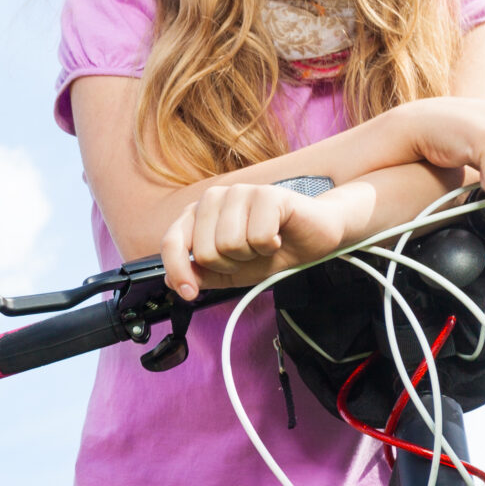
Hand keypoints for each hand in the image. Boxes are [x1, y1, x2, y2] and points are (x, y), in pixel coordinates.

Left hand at [161, 181, 355, 298]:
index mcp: (197, 214)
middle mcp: (214, 197)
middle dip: (230, 265)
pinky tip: (277, 237)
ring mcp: (240, 191)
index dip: (178, 271)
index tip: (189, 294)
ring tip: (263, 244)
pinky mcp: (267, 194)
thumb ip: (199, 274)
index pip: (172, 242)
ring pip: (230, 244)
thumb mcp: (227, 272)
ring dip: (251, 255)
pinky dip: (271, 246)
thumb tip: (173, 281)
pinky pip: (258, 237)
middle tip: (249, 255)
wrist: (311, 240)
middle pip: (205, 251)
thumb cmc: (268, 251)